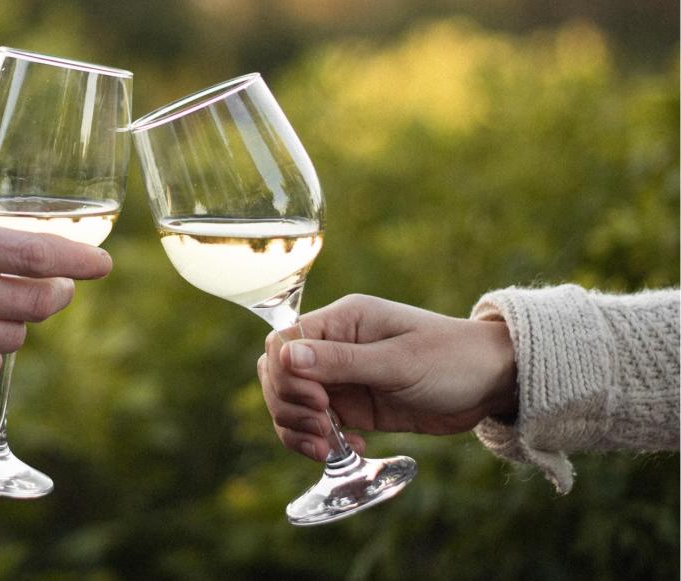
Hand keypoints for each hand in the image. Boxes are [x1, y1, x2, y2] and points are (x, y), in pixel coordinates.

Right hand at [257, 294, 516, 461]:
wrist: (492, 383)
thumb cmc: (451, 360)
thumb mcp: (398, 362)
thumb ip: (340, 361)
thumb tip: (285, 356)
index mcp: (341, 321)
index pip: (282, 342)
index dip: (287, 376)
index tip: (320, 401)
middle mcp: (333, 347)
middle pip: (277, 374)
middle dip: (289, 407)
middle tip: (323, 431)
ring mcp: (341, 378)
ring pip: (291, 402)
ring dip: (297, 428)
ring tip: (328, 448)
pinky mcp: (352, 406)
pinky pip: (315, 424)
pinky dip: (318, 441)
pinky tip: (346, 449)